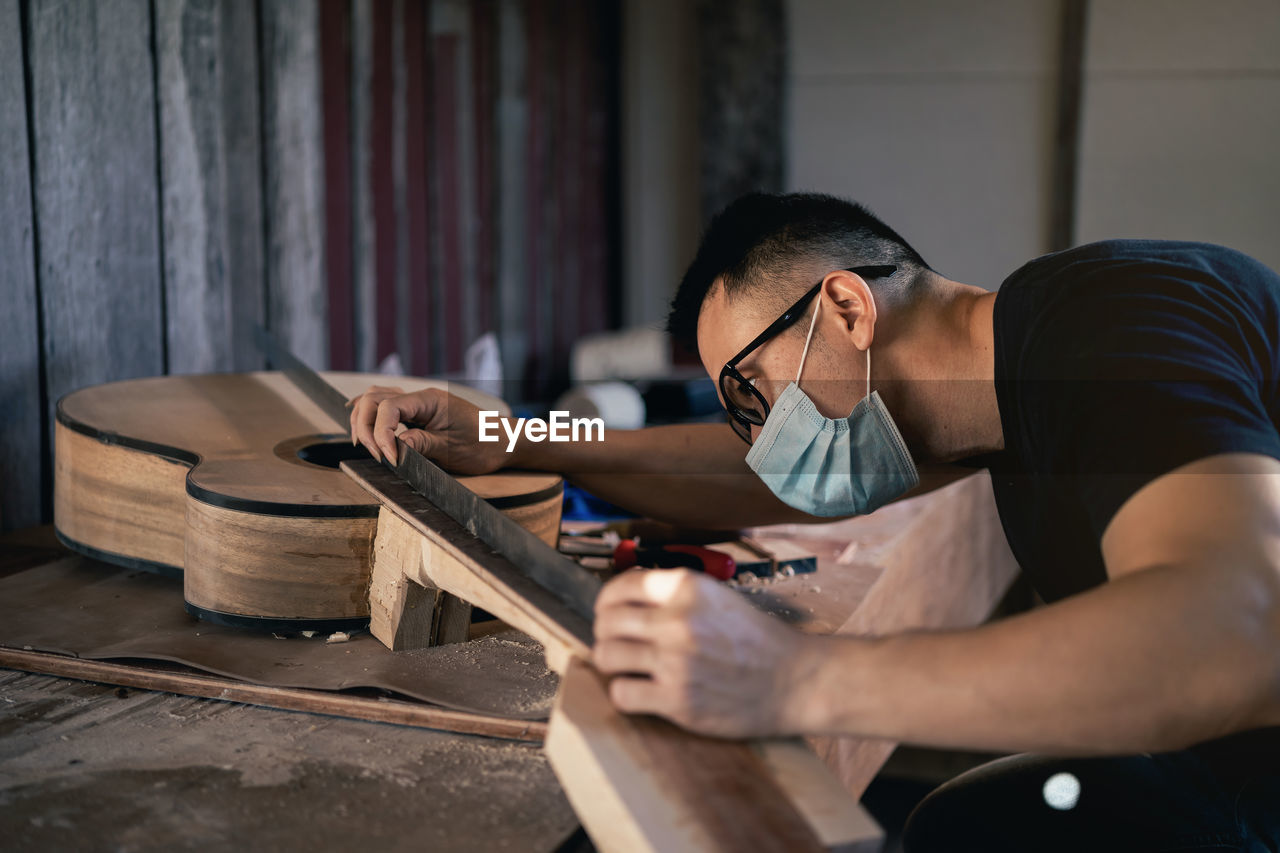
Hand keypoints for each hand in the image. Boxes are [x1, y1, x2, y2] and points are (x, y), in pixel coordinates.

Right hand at [348, 385, 507, 472]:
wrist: (502, 442)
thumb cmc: (483, 444)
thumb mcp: (452, 449)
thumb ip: (421, 444)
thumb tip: (394, 446)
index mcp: (430, 400)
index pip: (389, 407)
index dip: (380, 433)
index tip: (387, 459)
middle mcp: (420, 397)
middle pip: (374, 399)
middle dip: (366, 426)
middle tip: (374, 455)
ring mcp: (417, 403)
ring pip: (375, 399)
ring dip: (364, 420)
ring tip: (365, 445)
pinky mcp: (416, 413)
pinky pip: (385, 406)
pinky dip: (370, 415)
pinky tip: (363, 427)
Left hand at [592, 569, 809, 737]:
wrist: (794, 680)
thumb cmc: (756, 640)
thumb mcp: (716, 598)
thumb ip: (672, 596)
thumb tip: (622, 603)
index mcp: (687, 587)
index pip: (620, 587)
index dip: (608, 603)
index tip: (610, 614)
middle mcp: (677, 620)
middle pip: (606, 623)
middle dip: (606, 634)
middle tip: (618, 644)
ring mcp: (676, 661)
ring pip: (607, 656)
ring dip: (613, 664)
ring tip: (629, 669)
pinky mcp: (677, 699)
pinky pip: (622, 694)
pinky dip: (626, 694)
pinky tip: (643, 692)